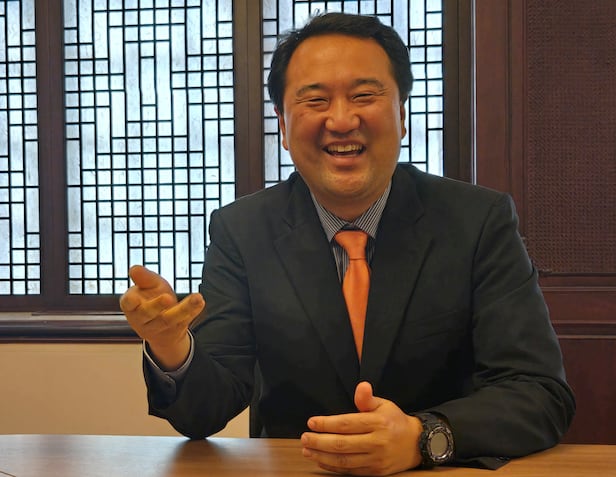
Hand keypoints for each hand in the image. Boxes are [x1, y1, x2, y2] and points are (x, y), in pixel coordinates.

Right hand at [119, 265, 204, 369]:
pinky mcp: (176, 329)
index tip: (135, 298)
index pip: (128, 304)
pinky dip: (194, 311)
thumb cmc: (151, 300)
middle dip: (157, 305)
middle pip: (148, 313)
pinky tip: (201, 302)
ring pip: (170, 319)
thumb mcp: (147, 287)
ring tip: (197, 298)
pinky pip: (185, 320)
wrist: (162, 328)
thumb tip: (134, 268)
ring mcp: (160, 327)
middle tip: (168, 297)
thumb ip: (143, 278)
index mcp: (132, 307)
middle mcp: (143, 320)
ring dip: (184, 309)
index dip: (131, 301)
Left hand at [301, 381, 422, 475]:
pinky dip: (332, 467)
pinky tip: (321, 460)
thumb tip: (361, 386)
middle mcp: (377, 442)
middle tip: (304, 438)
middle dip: (319, 442)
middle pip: (342, 444)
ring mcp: (376, 460)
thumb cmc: (395, 421)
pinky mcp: (375, 472)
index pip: (347, 424)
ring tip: (307, 451)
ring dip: (322, 456)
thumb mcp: (384, 405)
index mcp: (378, 423)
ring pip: (343, 461)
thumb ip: (367, 399)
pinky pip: (350, 471)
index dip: (327, 424)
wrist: (416, 444)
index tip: (311, 422)